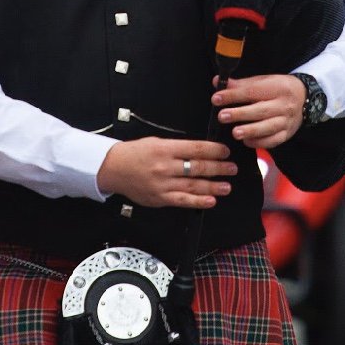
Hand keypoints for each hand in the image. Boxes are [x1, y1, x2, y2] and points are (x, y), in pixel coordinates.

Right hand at [95, 137, 236, 208]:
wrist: (113, 168)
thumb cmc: (135, 153)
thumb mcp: (157, 142)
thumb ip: (179, 148)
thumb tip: (203, 151)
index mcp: (165, 149)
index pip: (196, 149)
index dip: (215, 150)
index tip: (226, 152)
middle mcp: (165, 167)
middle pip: (198, 168)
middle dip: (219, 168)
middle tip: (232, 168)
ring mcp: (163, 184)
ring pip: (193, 186)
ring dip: (213, 186)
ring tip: (227, 186)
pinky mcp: (159, 198)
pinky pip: (182, 201)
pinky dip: (198, 202)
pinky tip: (211, 200)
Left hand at [213, 74, 304, 149]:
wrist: (304, 98)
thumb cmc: (278, 89)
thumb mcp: (262, 81)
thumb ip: (240, 84)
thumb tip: (217, 81)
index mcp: (277, 88)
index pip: (252, 91)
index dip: (233, 95)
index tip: (216, 98)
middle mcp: (284, 105)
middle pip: (261, 110)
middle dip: (240, 114)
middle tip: (222, 116)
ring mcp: (286, 121)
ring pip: (268, 127)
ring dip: (250, 131)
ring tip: (235, 133)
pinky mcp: (286, 134)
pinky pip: (273, 141)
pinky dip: (259, 142)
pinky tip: (246, 141)